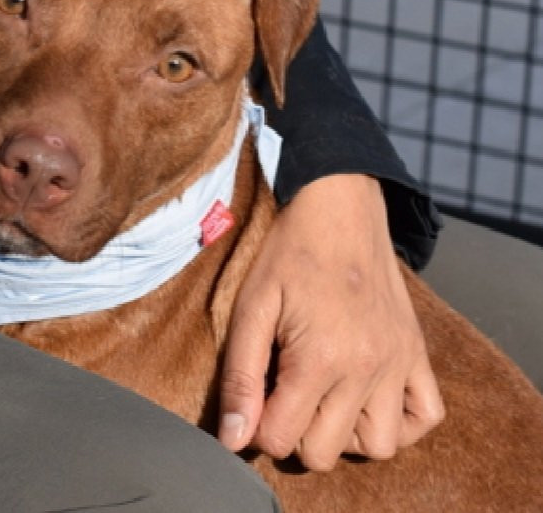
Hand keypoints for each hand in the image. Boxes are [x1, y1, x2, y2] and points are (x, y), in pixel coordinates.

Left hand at [218, 173, 443, 470]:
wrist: (339, 207)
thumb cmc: (289, 252)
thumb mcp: (252, 306)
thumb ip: (240, 375)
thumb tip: (232, 439)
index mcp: (320, 359)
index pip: (281, 440)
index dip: (256, 424)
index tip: (256, 392)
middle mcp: (367, 369)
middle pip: (325, 452)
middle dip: (294, 432)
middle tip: (284, 391)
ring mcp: (398, 362)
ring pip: (380, 446)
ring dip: (345, 434)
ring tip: (324, 397)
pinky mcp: (416, 351)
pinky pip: (426, 416)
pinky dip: (399, 420)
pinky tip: (368, 396)